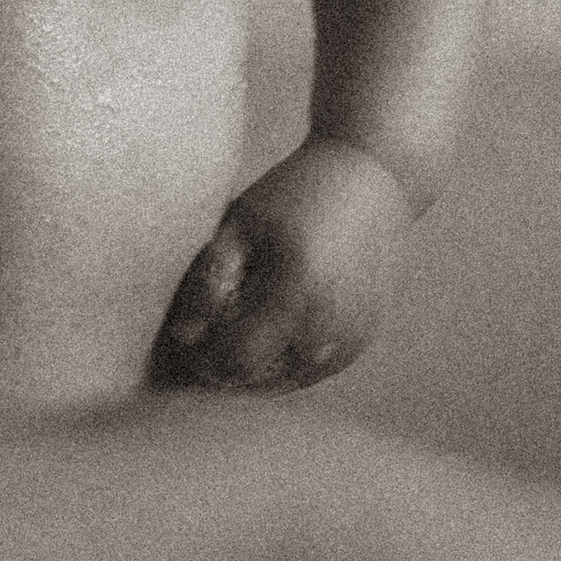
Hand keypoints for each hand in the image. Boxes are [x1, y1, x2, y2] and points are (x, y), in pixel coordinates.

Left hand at [149, 137, 414, 393]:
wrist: (377, 178)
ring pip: (283, 382)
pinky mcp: (362, 341)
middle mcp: (330, 328)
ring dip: (252, 365)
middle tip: (206, 329)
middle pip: (257, 380)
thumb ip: (209, 278)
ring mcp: (352, 340)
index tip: (186, 332)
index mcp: (297, 293)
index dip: (201, 355)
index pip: (234, 359)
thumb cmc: (296, 193)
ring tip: (237, 323)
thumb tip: (183, 334)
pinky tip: (270, 323)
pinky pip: (309, 371)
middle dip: (222, 363)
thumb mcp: (242, 223)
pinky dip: (282, 359)